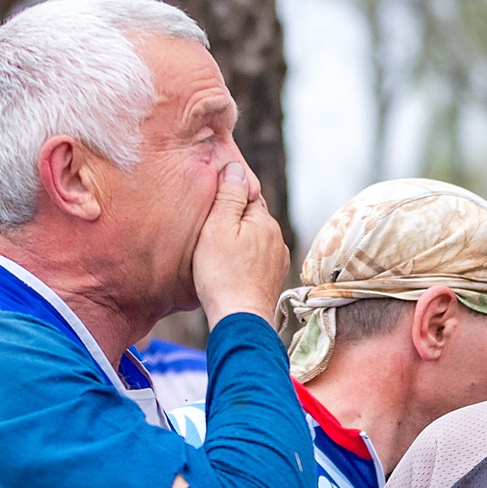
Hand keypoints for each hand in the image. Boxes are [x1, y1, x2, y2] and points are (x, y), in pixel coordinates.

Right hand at [192, 161, 285, 326]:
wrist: (239, 318)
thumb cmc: (222, 274)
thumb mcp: (217, 227)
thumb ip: (229, 196)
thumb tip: (236, 169)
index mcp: (264, 220)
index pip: (247, 193)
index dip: (228, 195)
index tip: (212, 203)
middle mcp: (277, 237)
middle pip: (251, 216)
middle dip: (233, 218)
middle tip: (209, 229)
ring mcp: (277, 259)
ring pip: (254, 239)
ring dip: (239, 240)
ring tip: (217, 252)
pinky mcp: (272, 278)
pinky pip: (256, 259)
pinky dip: (244, 260)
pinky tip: (230, 269)